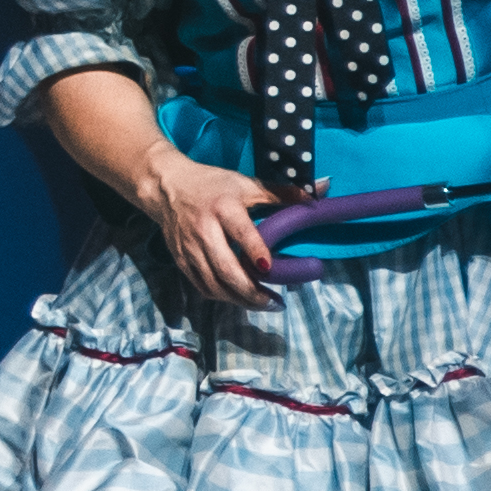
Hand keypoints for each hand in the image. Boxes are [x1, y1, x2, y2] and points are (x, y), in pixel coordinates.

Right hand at [126, 144, 277, 306]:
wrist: (166, 188)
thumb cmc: (213, 185)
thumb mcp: (247, 184)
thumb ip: (284, 191)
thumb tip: (324, 188)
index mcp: (223, 207)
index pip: (240, 232)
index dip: (255, 251)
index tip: (269, 268)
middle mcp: (204, 230)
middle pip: (226, 268)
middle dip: (251, 291)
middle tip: (275, 303)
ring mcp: (190, 248)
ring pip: (213, 283)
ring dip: (239, 300)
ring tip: (263, 305)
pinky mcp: (181, 260)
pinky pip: (202, 286)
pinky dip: (222, 297)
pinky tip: (239, 299)